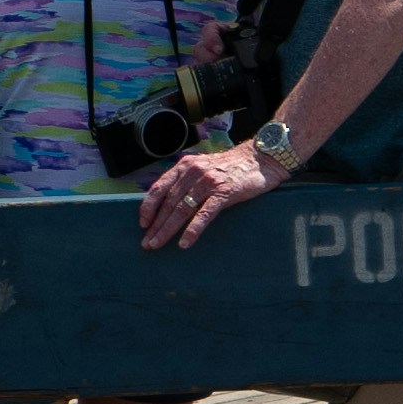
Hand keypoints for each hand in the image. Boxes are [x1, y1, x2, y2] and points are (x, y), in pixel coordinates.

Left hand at [139, 141, 281, 251]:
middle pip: (168, 203)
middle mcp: (193, 172)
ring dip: (167, 230)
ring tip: (158, 244)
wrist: (260, 159)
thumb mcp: (203, 167)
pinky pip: (203, 215)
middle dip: (155, 225)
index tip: (142, 224)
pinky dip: (192, 230)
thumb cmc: (231, 167)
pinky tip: (184, 243)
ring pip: (182, 210)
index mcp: (185, 166)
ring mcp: (208, 182)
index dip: (148, 207)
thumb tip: (168, 202)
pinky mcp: (223, 193)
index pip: (159, 188)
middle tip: (147, 242)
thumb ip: (187, 180)